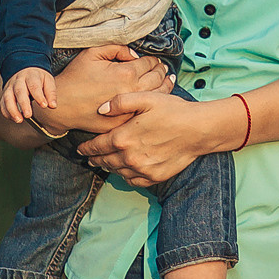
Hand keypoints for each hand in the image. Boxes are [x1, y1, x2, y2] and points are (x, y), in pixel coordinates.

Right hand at [1, 67, 56, 124]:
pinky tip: (13, 118)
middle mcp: (19, 81)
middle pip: (19, 91)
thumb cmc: (38, 78)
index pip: (34, 85)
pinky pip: (2, 103)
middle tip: (28, 115)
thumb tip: (53, 105)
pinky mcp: (5, 94)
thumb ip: (51, 93)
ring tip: (19, 120)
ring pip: (8, 98)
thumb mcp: (48, 80)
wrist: (25, 70)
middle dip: (23, 104)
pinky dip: (6, 112)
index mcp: (31, 76)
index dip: (39, 96)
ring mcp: (10, 87)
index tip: (44, 105)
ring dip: (12, 110)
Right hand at [36, 45, 170, 136]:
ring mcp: (130, 108)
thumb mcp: (93, 53)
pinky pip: (145, 110)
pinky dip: (155, 102)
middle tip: (164, 68)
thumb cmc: (75, 77)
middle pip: (157, 78)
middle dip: (162, 70)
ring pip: (156, 95)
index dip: (153, 60)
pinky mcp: (125, 121)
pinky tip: (158, 98)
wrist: (62, 105)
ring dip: (165, 85)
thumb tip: (135, 55)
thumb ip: (117, 48)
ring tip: (169, 79)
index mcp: (126, 73)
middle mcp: (132, 91)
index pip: (149, 63)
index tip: (155, 60)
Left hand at [78, 91, 240, 188]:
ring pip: (117, 171)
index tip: (80, 148)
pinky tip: (125, 170)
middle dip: (95, 158)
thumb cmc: (174, 111)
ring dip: (108, 167)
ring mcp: (142, 169)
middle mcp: (130, 157)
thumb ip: (120, 101)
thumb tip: (100, 110)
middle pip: (105, 161)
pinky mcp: (154, 177)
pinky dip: (125, 176)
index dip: (87, 147)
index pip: (97, 145)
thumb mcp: (147, 98)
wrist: (199, 130)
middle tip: (89, 157)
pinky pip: (133, 180)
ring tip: (104, 163)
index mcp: (124, 137)